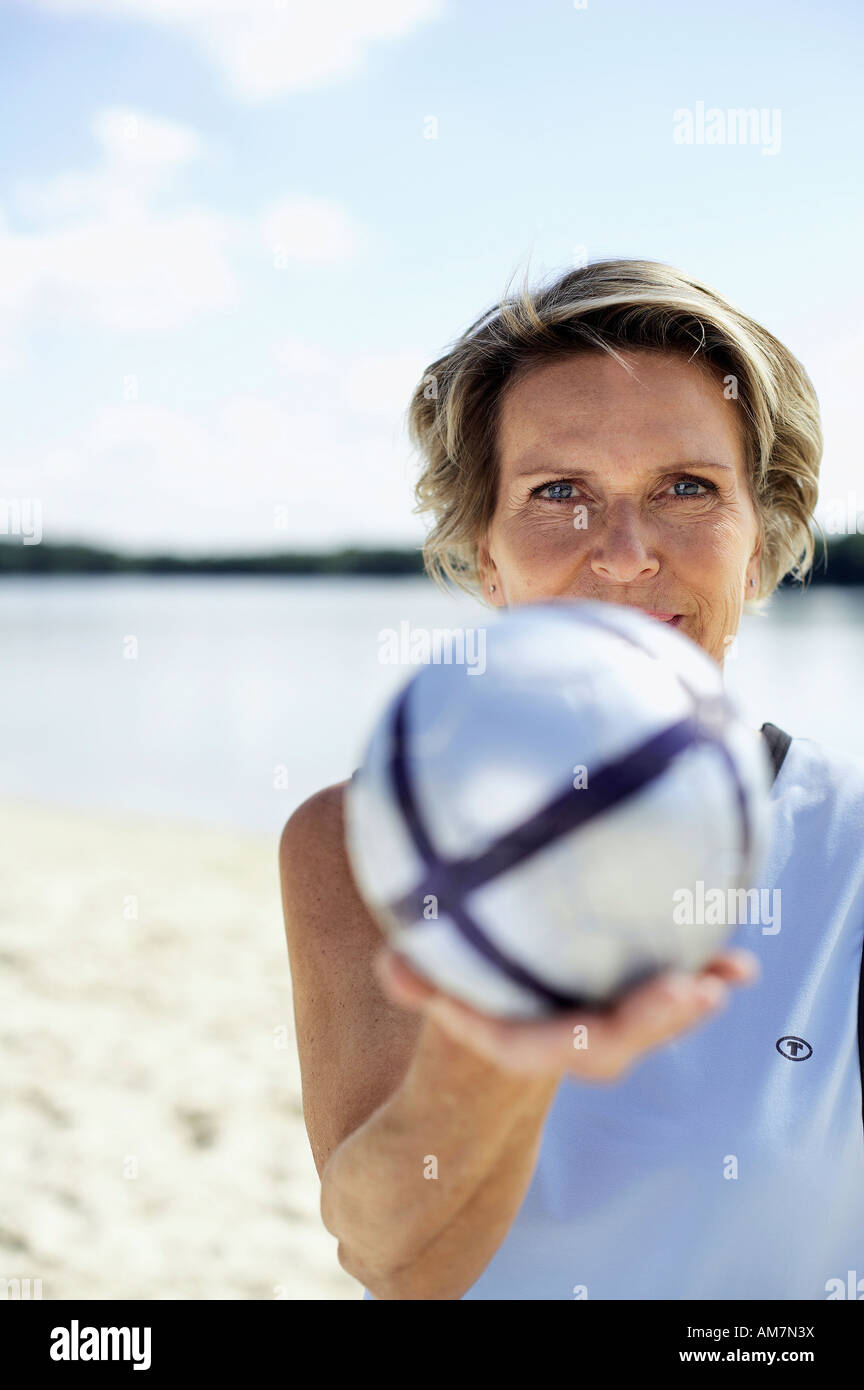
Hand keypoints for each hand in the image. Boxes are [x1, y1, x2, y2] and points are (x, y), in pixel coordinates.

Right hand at [374, 944, 758, 1080]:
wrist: (490, 1008)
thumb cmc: (453, 983)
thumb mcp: (428, 978)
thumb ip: (415, 977)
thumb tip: (394, 967)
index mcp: (516, 1042)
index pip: (540, 1049)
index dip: (573, 1038)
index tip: (591, 1025)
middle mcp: (566, 1040)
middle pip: (611, 1043)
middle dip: (652, 1022)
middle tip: (692, 990)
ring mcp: (604, 1022)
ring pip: (649, 1021)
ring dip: (689, 1002)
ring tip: (726, 974)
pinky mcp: (629, 998)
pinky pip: (670, 991)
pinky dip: (704, 977)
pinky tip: (742, 963)